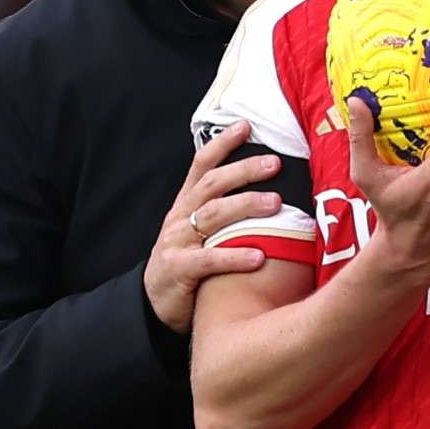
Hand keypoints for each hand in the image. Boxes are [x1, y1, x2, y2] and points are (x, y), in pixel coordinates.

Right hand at [145, 120, 283, 332]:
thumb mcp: (199, 230)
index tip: (246, 125)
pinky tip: (260, 256)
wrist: (153, 302)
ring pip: (212, 215)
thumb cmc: (188, 262)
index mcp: (186, 203)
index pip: (202, 164)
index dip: (222, 143)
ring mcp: (177, 241)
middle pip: (212, 184)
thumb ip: (224, 210)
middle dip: (244, 170)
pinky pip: (210, 260)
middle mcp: (180, 216)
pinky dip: (236, 256)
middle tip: (275, 163)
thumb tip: (272, 190)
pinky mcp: (178, 269)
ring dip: (246, 206)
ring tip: (276, 203)